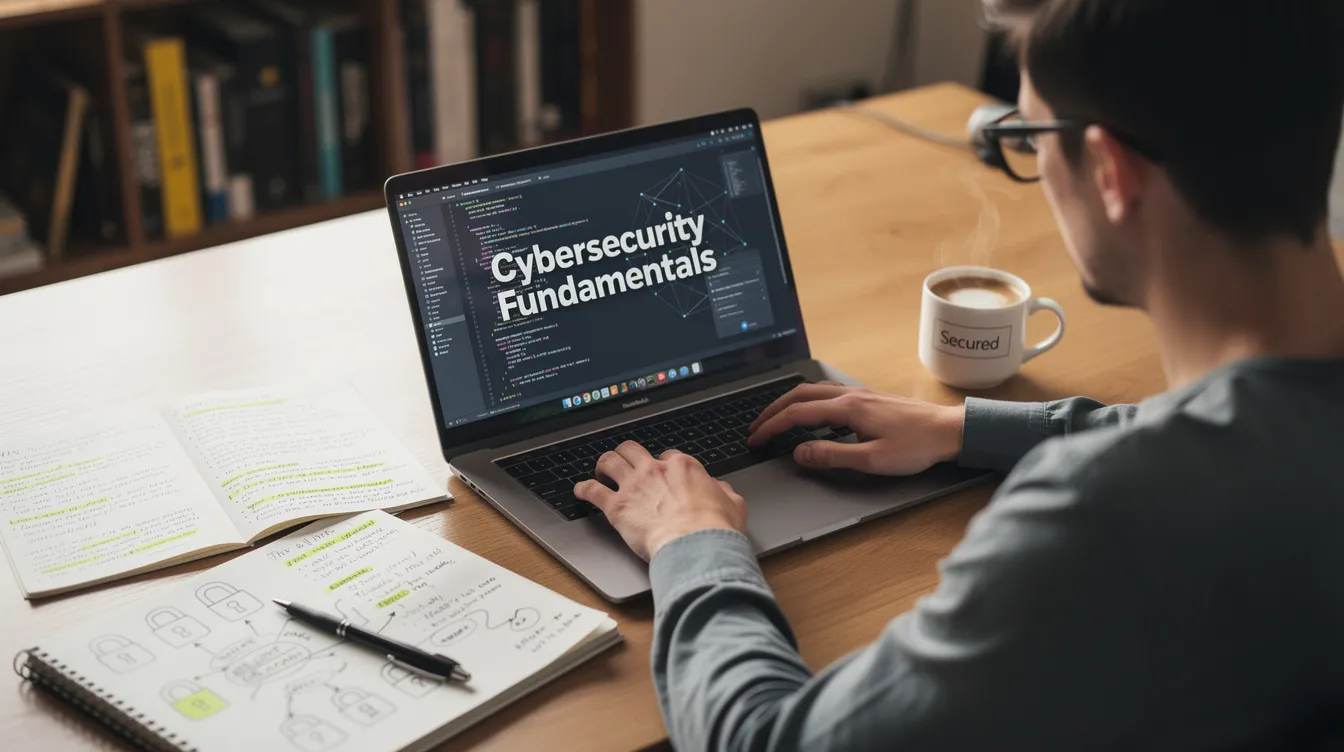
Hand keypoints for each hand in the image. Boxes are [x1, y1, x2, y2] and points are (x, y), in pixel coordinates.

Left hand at [574, 441, 746, 560]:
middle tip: (625, 463)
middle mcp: (655, 470)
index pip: (667, 456)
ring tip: (601, 471)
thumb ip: (723, 492)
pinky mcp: (617, 507)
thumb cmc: (715, 527)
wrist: (696, 545)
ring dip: (603, 464)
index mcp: (683, 467)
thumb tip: (721, 489)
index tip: (660, 472)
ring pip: (609, 461)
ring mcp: (634, 486)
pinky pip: (593, 491)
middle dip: (627, 454)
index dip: (662, 464)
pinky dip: (584, 488)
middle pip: (633, 450)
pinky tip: (580, 490)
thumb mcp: (733, 504)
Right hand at [748, 384, 964, 475]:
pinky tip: (813, 413)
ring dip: (790, 402)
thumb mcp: (872, 459)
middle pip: (800, 395)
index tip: (756, 438)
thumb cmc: (917, 446)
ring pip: (814, 390)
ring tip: (777, 418)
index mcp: (848, 408)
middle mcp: (851, 395)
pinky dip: (809, 400)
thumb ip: (832, 455)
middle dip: (774, 410)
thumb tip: (800, 452)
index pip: (797, 414)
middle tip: (756, 427)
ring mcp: (861, 394)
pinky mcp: (870, 398)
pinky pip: (828, 392)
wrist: (950, 430)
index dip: (772, 426)